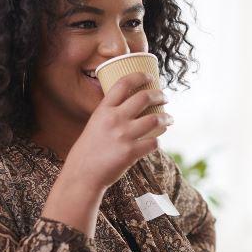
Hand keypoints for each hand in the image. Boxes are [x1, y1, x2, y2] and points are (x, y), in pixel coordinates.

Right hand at [63, 73, 172, 190]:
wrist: (82, 174)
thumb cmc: (88, 150)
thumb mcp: (95, 124)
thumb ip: (110, 113)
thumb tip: (130, 104)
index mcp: (103, 110)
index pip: (123, 83)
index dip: (139, 76)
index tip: (150, 76)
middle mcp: (114, 119)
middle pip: (144, 97)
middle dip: (159, 95)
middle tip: (165, 98)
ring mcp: (123, 136)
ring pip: (155, 119)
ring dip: (166, 118)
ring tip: (169, 119)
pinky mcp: (131, 152)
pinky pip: (154, 142)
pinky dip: (158, 140)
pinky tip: (157, 140)